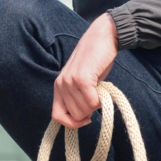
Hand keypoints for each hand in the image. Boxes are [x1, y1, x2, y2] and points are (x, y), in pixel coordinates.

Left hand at [52, 13, 118, 128]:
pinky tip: (103, 89)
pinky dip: (101, 100)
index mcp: (58, 86)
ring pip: (84, 110)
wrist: (102, 37)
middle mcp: (61, 84)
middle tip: (97, 98)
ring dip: (96, 105)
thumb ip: (77, 97)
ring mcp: (70, 81)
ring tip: (100, 90)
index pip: (57, 116)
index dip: (72, 123)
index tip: (86, 119)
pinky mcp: (82, 78)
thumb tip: (82, 118)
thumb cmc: (95, 61)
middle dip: (89, 112)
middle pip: (75, 115)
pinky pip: (93, 102)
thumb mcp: (81, 81)